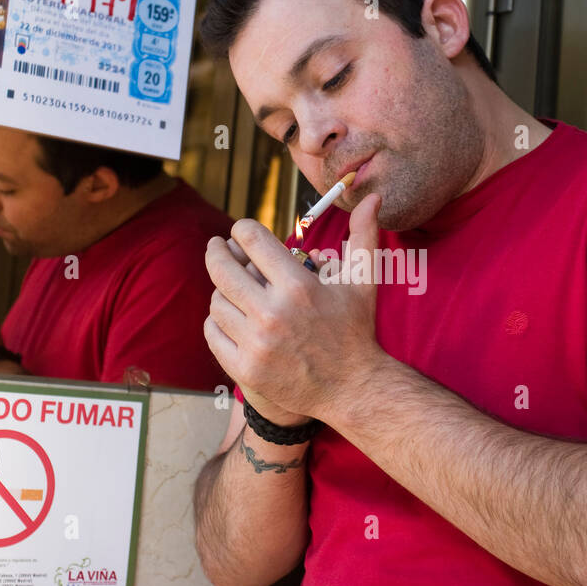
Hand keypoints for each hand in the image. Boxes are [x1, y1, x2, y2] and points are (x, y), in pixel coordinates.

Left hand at [204, 193, 388, 424]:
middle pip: (222, 268)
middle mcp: (273, 313)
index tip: (240, 231)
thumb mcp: (362, 282)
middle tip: (216, 247)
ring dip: (221, 289)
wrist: (353, 388)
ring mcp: (256, 344)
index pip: (251, 239)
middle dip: (216, 251)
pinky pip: (213, 333)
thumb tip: (373, 197)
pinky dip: (216, 321)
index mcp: (298, 286)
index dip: (241, 229)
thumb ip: (363, 236)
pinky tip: (227, 315)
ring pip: (217, 301)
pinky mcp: (245, 369)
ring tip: (229, 287)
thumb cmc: (355, 331)